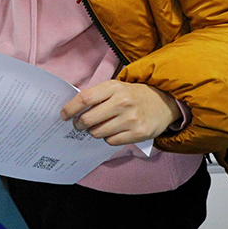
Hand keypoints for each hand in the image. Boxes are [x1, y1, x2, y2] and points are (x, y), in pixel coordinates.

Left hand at [60, 80, 182, 146]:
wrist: (163, 102)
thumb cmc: (132, 95)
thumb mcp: (115, 87)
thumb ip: (96, 95)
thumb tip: (73, 109)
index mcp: (113, 87)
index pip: (85, 98)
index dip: (70, 108)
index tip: (64, 115)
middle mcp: (122, 102)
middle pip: (89, 118)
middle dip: (79, 124)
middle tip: (79, 124)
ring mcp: (131, 119)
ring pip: (98, 132)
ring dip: (93, 131)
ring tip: (98, 126)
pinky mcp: (139, 133)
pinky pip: (111, 141)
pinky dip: (107, 138)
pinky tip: (112, 131)